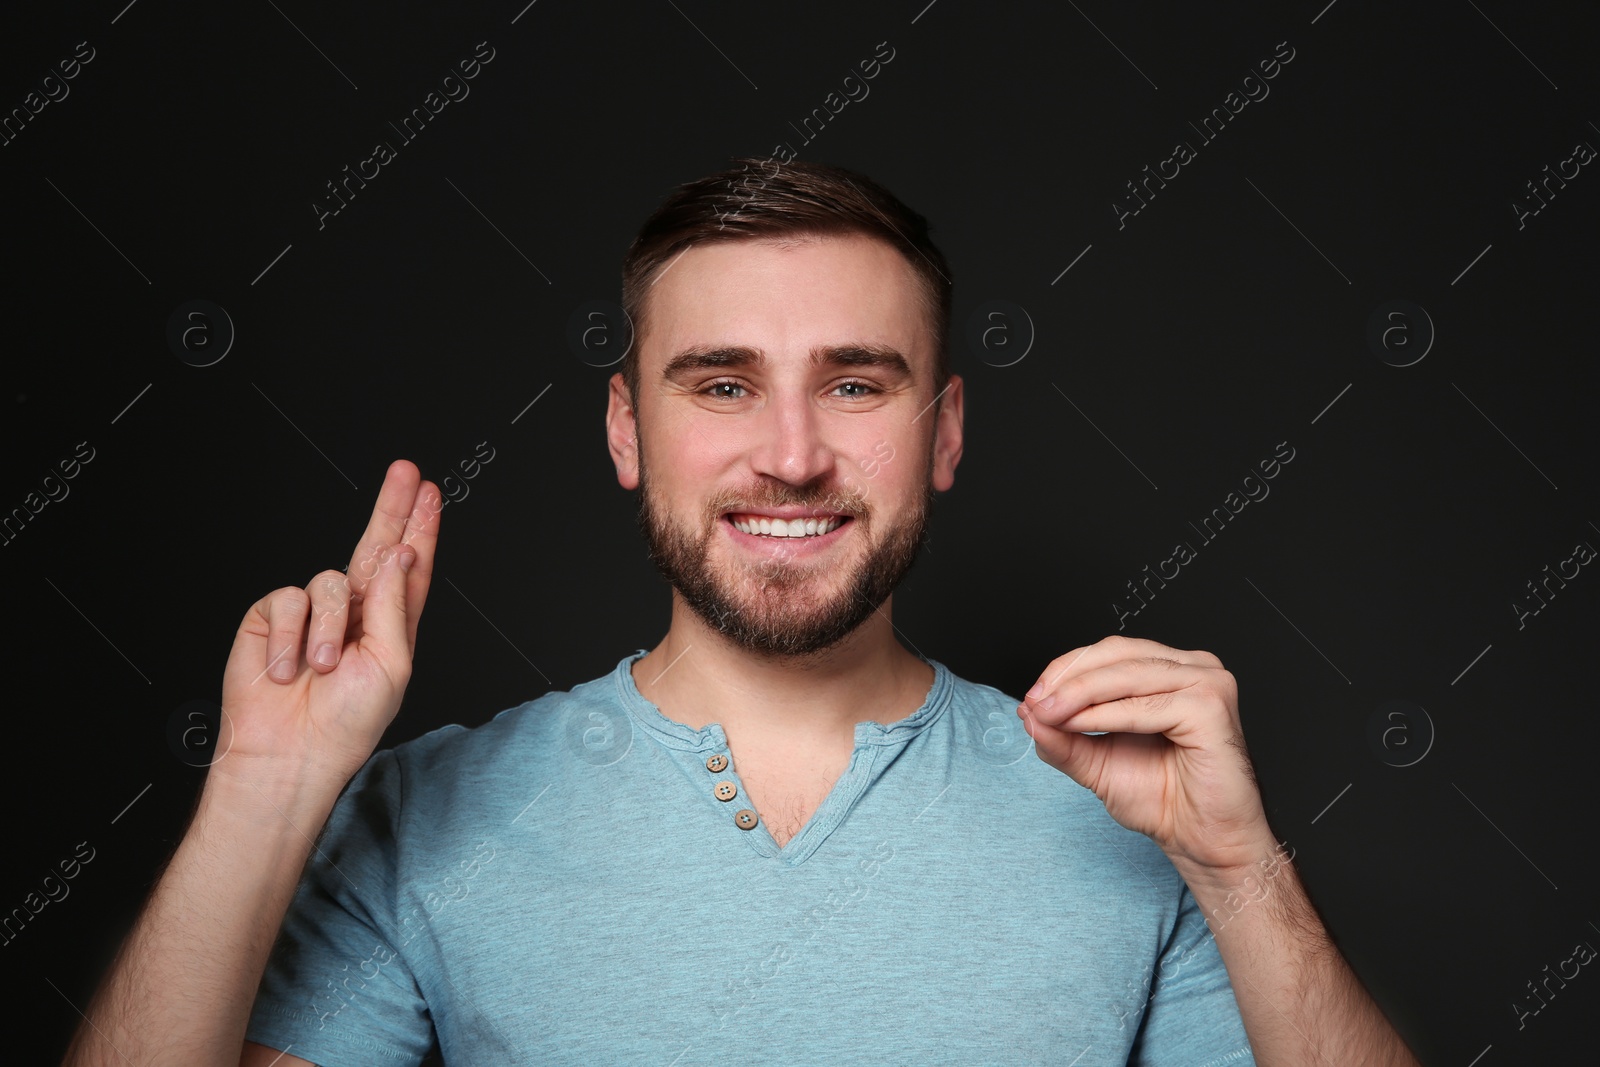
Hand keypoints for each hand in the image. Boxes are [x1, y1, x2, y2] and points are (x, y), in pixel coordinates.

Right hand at [215, 459, 441, 788]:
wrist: (288, 754)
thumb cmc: (347, 723)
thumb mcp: (391, 666)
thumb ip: (394, 605)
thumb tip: (398, 553)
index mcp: (390, 625)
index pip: (409, 568)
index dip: (419, 529)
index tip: (429, 493)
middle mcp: (355, 613)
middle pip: (374, 547)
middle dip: (390, 507)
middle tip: (405, 472)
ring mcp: (313, 614)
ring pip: (329, 581)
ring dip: (328, 629)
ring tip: (322, 668)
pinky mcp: (272, 618)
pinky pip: (287, 600)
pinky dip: (289, 636)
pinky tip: (289, 668)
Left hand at [1017, 635, 1271, 875]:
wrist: (1200, 841)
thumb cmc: (1162, 800)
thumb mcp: (1096, 762)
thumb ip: (1063, 737)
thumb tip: (1028, 712)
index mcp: (1171, 670)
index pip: (1110, 652)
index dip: (1066, 669)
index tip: (1032, 698)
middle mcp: (1194, 668)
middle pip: (1117, 654)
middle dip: (1067, 679)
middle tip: (1035, 705)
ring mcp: (1208, 684)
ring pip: (1126, 674)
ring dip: (1078, 694)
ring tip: (1048, 715)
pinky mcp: (1211, 708)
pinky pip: (1144, 706)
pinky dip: (1104, 715)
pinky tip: (1077, 725)